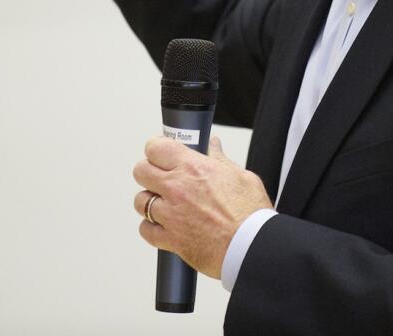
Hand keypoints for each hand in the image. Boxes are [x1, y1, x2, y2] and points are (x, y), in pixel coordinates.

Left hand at [133, 136, 272, 277]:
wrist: (252, 246)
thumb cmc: (250, 213)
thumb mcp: (241, 176)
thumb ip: (221, 159)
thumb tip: (214, 147)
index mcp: (193, 168)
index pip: (156, 148)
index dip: (156, 149)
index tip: (160, 153)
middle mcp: (177, 188)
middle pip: (141, 171)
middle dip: (148, 172)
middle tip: (160, 177)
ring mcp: (171, 215)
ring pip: (140, 201)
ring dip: (149, 201)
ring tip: (164, 204)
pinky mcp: (170, 239)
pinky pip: (146, 230)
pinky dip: (152, 228)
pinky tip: (164, 225)